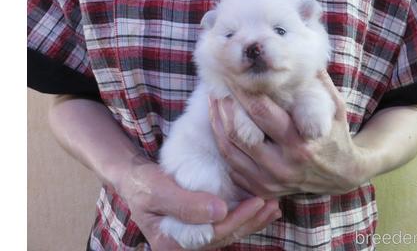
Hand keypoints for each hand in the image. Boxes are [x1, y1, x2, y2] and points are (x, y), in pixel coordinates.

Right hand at [115, 154, 280, 249]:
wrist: (135, 178)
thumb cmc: (142, 183)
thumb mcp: (157, 190)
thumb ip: (185, 203)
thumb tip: (219, 212)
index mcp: (172, 244)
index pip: (213, 235)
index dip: (238, 219)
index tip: (258, 201)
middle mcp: (185, 245)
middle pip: (225, 236)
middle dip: (252, 221)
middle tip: (273, 203)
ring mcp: (194, 236)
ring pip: (229, 231)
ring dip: (253, 220)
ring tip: (274, 206)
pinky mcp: (200, 225)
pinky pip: (226, 223)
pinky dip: (245, 215)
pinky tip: (262, 208)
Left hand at [209, 71, 367, 197]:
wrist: (343, 175)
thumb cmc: (336, 135)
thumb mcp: (334, 107)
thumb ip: (317, 83)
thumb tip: (298, 53)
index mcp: (301, 143)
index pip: (261, 112)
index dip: (242, 90)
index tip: (232, 74)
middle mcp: (284, 165)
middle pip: (240, 132)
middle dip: (226, 104)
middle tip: (218, 85)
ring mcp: (271, 181)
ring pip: (230, 149)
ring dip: (218, 122)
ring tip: (214, 101)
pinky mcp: (263, 189)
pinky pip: (232, 166)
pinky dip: (223, 143)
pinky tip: (220, 125)